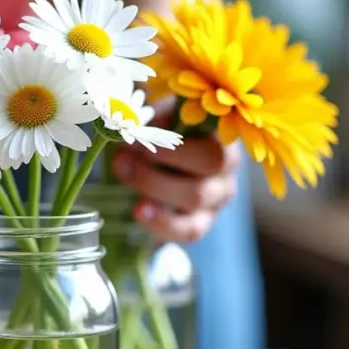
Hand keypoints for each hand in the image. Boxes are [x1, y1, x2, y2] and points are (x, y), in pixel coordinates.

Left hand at [111, 128, 239, 243]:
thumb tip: (130, 120)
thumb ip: (149, 118)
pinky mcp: (202, 223)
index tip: (138, 138)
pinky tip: (138, 211)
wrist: (151, 173)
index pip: (212, 130)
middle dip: (165, 156)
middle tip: (122, 157)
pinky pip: (189, 230)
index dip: (176, 139)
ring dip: (154, 185)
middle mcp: (226, 166)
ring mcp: (217, 198)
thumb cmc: (157, 138)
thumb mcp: (154, 122)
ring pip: (196, 196)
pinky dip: (162, 222)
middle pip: (210, 163)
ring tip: (123, 174)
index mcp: (217, 134)